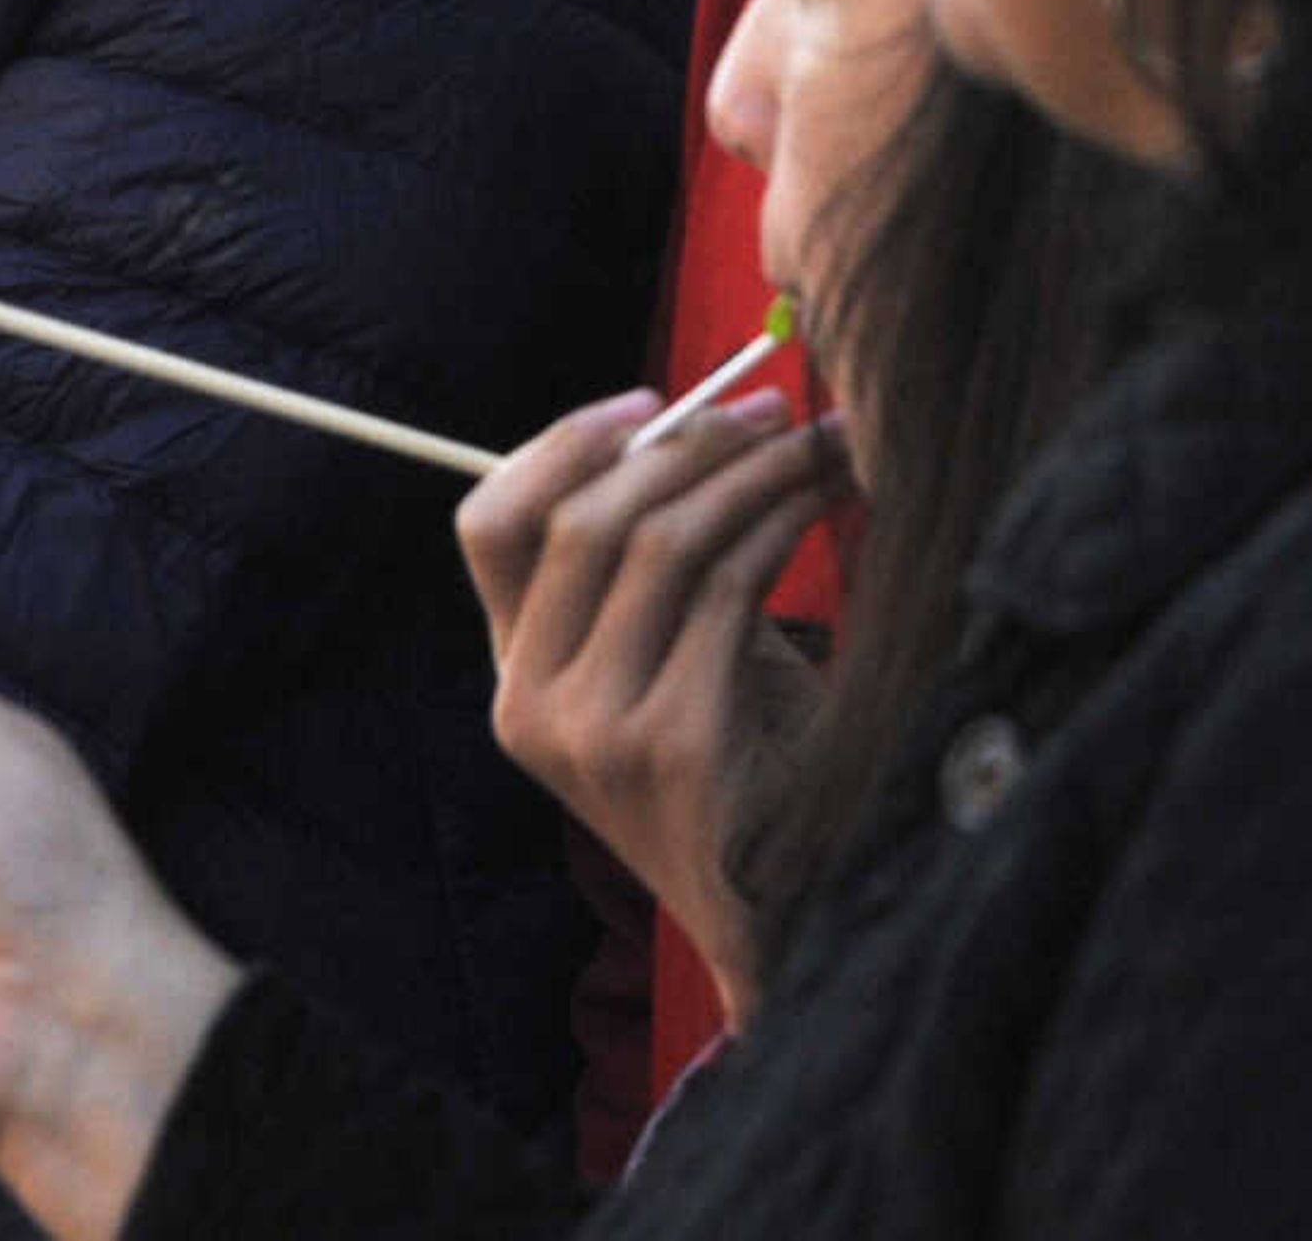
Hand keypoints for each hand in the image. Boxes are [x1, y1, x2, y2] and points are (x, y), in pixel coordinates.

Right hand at [457, 387, 850, 1025]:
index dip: (561, 444)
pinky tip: (823, 503)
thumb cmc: (746, 766)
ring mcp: (593, 732)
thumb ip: (650, 565)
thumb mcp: (671, 658)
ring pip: (661, 542)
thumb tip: (687, 420)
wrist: (791, 911)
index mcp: (515, 680)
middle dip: (684, 444)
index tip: (651, 401)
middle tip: (769, 406)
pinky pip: (725, 590)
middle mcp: (531, 705)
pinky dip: (780, 525)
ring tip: (815, 444)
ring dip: (750, 473)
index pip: (488, 525)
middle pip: (580, 519)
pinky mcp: (670, 744)